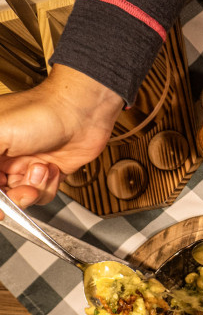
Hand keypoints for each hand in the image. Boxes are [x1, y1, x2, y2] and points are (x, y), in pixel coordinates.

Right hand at [0, 64, 121, 212]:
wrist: (82, 112)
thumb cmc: (40, 112)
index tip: (0, 203)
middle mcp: (3, 157)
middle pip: (1, 192)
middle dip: (12, 195)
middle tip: (24, 189)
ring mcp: (26, 165)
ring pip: (20, 196)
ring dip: (33, 188)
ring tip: (41, 168)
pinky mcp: (49, 173)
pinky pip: (42, 194)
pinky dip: (48, 186)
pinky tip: (52, 167)